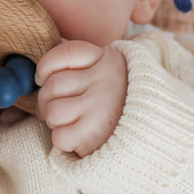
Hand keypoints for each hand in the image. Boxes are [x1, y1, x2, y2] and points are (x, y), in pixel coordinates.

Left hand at [36, 40, 127, 157]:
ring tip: (69, 121)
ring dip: (54, 121)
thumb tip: (42, 66)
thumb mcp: (104, 72)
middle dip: (47, 100)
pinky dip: (63, 140)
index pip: (65, 53)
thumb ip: (77, 62)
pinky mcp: (95, 133)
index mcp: (106, 59)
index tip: (43, 77)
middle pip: (52, 86)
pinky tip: (77, 136)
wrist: (151, 132)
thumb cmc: (116, 101)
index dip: (45, 66)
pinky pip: (60, 136)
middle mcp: (105, 80)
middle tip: (57, 107)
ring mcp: (101, 106)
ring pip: (52, 111)